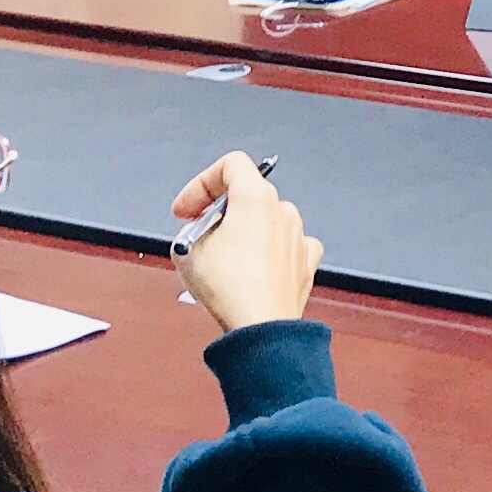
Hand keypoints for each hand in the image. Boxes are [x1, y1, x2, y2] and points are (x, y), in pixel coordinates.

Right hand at [169, 153, 322, 332]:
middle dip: (217, 214)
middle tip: (197, 238)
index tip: (186, 209)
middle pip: (246, 196)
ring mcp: (298, 235)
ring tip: (220, 264)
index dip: (200, 183)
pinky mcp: (305, 260)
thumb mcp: (188, 252)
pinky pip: (283, 247)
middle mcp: (283, 210)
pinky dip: (265, 254)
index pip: (231, 165)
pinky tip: (250, 272)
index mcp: (257, 197)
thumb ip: (192, 230)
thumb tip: (198, 234)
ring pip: (264, 223)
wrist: (261, 326)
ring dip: (241, 235)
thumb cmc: (231, 290)